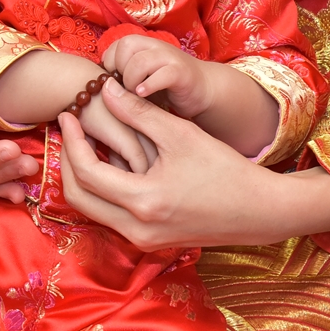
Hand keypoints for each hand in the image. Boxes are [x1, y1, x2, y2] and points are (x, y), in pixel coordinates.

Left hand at [59, 80, 329, 251]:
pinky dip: (105, 189)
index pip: (86, 172)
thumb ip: (139, 112)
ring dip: (85, 176)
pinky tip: (112, 162)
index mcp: (142, 202)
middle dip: (69, 161)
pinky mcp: (151, 241)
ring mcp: (143, 239)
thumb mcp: (181, 134)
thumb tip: (105, 90)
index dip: (71, 141)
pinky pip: (113, 215)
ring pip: (94, 209)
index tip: (68, 114)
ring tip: (87, 141)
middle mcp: (136, 228)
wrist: (261, 211)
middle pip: (79, 198)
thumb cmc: (225, 169)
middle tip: (70, 130)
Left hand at [102, 35, 212, 117]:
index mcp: (144, 45)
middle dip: (120, 69)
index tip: (116, 80)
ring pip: (140, 61)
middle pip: (126, 46)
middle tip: (125, 88)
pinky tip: (144, 95)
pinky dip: (149, 86)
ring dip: (132, 80)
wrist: (203, 89)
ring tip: (136, 94)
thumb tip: (99, 83)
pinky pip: (162, 75)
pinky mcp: (181, 73)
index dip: (111, 63)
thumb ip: (123, 75)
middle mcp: (155, 46)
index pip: (117, 44)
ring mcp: (169, 58)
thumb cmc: (166, 86)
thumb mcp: (141, 78)